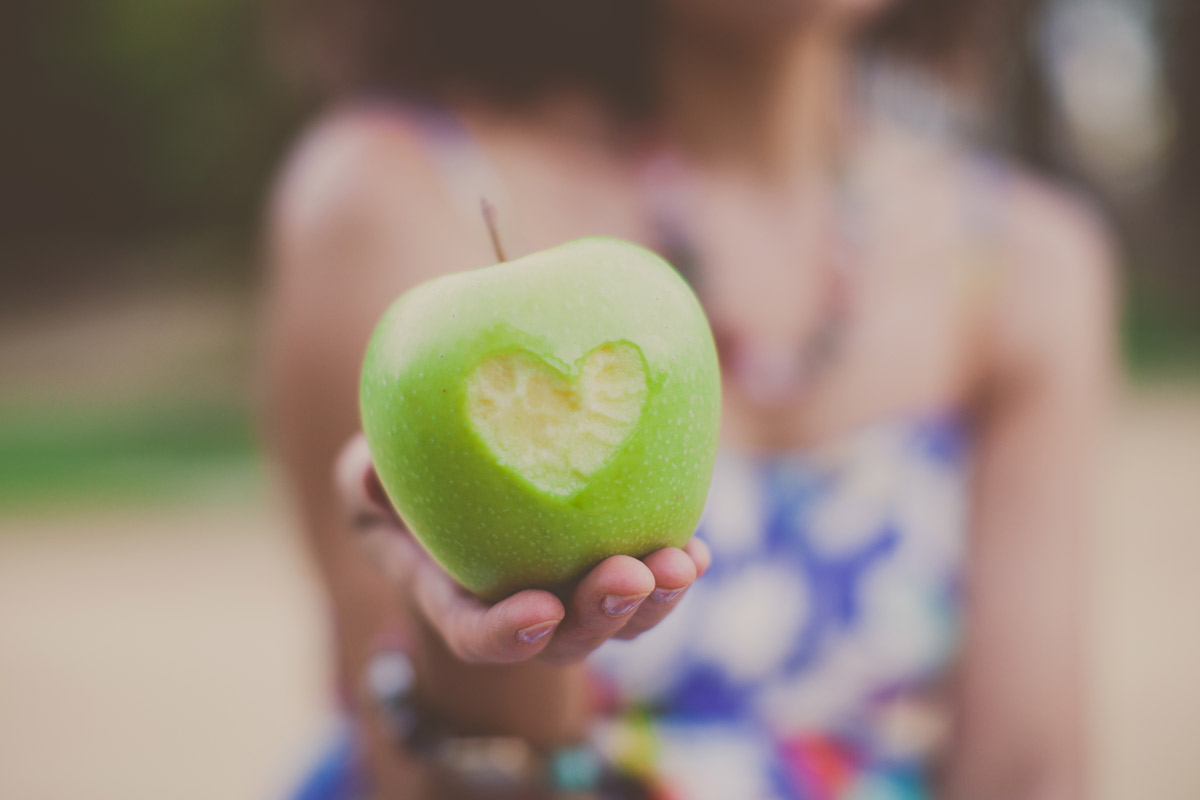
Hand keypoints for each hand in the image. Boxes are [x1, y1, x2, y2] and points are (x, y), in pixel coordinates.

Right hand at [336, 434, 709, 665]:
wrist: (449, 460)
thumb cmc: (397, 469)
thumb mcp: (364, 470)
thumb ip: (366, 479)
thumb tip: (371, 472)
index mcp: (453, 594)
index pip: (476, 633)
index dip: (506, 633)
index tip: (537, 610)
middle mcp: (517, 606)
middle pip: (564, 639)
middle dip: (601, 616)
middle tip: (631, 575)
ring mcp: (567, 588)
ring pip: (618, 620)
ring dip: (655, 602)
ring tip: (683, 563)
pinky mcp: (606, 556)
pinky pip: (648, 580)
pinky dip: (676, 570)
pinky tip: (697, 550)